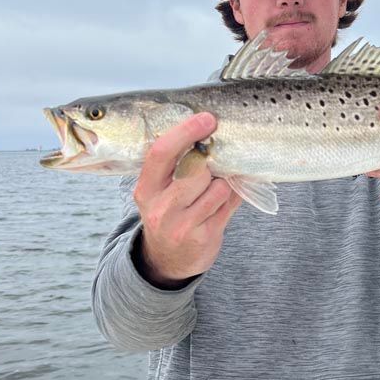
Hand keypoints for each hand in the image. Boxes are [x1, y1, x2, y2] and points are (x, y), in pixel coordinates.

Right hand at [133, 112, 241, 285]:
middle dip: (211, 162)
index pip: (162, 152)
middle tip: (213, 163)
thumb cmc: (167, 212)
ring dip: (224, 181)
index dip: (186, 131)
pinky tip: (225, 196)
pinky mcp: (204, 238)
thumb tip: (210, 130)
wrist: (166, 260)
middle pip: (197, 169)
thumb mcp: (158, 190)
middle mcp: (160, 208)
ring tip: (215, 186)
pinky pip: (230, 204)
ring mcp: (182, 225)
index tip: (208, 119)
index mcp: (146, 189)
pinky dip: (233, 194)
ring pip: (219, 187)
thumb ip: (176, 165)